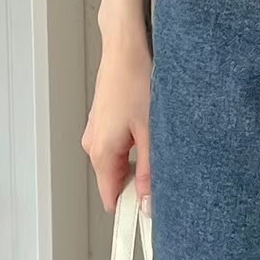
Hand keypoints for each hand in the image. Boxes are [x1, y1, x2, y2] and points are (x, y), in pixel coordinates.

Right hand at [82, 24, 152, 214]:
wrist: (125, 45)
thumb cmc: (136, 80)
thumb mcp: (151, 131)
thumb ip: (149, 171)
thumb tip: (148, 205)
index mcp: (101, 152)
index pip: (110, 198)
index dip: (131, 209)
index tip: (153, 214)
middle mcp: (92, 143)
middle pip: (114, 180)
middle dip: (138, 183)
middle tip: (166, 173)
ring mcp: (96, 129)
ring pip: (118, 160)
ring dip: (138, 160)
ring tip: (161, 144)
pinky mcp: (104, 117)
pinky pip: (117, 143)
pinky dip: (134, 144)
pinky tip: (151, 129)